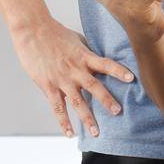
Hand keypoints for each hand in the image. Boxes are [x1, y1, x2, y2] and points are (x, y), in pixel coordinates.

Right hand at [10, 17, 134, 138]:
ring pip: (78, 102)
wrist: (32, 29)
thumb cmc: (53, 32)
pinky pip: (58, 107)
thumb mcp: (75, 40)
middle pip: (95, 87)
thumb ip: (85, 53)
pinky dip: (64, 122)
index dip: (119, 70)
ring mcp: (62, 79)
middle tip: (118, 112)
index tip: (131, 79)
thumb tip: (95, 62)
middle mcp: (75, 69)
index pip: (106, 63)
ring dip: (87, 118)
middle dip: (107, 101)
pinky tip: (70, 133)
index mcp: (84, 56)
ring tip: (96, 132)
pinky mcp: (48, 86)